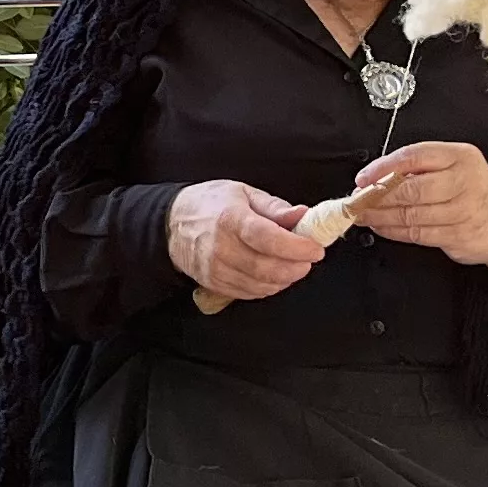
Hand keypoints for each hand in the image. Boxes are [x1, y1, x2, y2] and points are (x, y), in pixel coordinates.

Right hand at [167, 179, 324, 303]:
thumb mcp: (243, 193)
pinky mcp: (214, 284)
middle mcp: (221, 247)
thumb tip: (304, 215)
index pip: (268, 238)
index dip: (296, 247)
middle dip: (297, 267)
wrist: (172, 224)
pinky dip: (269, 287)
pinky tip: (275, 275)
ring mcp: (216, 269)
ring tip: (294, 266)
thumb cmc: (210, 205)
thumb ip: (275, 207)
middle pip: (267, 267)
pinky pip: (250, 293)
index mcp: (230, 219)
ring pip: (261, 284)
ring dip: (285, 279)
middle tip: (309, 259)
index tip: (315, 248)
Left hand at [353, 139, 487, 279]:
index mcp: (461, 157)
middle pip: (411, 189)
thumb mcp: (455, 167)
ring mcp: (464, 211)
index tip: (362, 178)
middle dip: (378, 196)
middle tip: (357, 199)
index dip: (383, 168)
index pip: (415, 156)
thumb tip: (376, 177)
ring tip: (362, 214)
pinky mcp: (459, 236)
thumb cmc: (474, 190)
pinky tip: (381, 227)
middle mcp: (465, 182)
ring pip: (411, 214)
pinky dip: (393, 231)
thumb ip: (421, 168)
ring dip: (380, 216)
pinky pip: (417, 233)